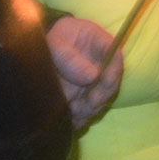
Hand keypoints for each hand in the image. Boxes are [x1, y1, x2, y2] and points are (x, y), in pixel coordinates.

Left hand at [47, 15, 120, 131]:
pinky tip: (73, 121)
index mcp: (100, 44)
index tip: (107, 80)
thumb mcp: (56, 41)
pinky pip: (88, 109)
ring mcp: (95, 82)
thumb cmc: (54, 38)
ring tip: (75, 112)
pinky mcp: (84, 96)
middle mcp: (103, 65)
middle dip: (102, 95)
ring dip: (91, 109)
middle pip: (111, 82)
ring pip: (101, 99)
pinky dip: (82, 118)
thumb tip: (92, 77)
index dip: (114, 69)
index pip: (115, 55)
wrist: (43, 48)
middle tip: (89, 103)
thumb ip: (70, 57)